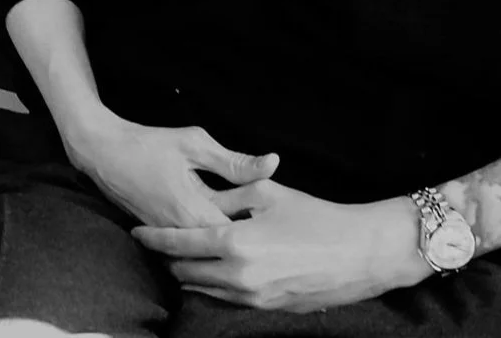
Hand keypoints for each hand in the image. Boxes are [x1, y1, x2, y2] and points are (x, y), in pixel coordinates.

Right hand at [59, 113, 280, 228]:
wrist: (101, 152)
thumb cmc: (147, 144)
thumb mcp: (194, 144)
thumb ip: (234, 161)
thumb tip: (273, 164)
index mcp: (195, 212)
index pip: (241, 235)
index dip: (263, 227)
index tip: (278, 214)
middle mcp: (182, 233)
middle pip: (227, 246)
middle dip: (249, 234)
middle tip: (269, 220)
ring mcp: (169, 237)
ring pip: (209, 247)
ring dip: (229, 237)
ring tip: (251, 223)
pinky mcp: (160, 234)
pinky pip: (192, 242)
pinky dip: (208, 234)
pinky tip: (222, 219)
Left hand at [135, 180, 432, 311]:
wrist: (363, 253)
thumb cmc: (318, 217)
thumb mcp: (269, 194)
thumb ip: (229, 193)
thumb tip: (204, 196)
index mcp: (234, 242)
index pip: (177, 244)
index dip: (153, 238)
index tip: (137, 231)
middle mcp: (238, 275)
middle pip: (184, 271)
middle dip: (168, 258)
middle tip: (159, 243)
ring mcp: (252, 296)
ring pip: (202, 289)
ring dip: (189, 273)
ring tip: (182, 256)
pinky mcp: (267, 308)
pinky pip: (226, 299)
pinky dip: (213, 285)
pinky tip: (213, 270)